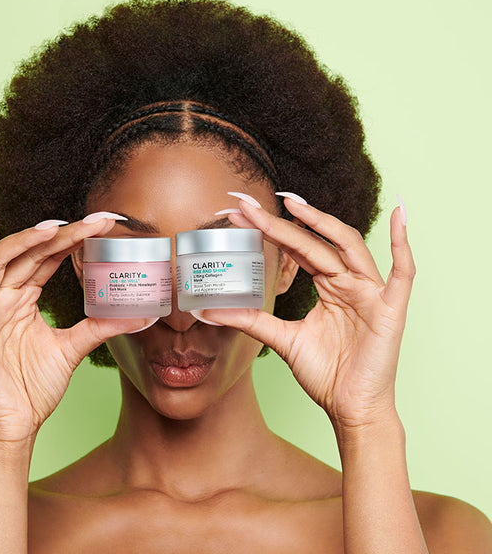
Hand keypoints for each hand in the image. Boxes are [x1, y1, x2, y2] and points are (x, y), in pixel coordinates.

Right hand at [0, 216, 153, 444]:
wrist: (15, 424)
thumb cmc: (35, 386)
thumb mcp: (73, 348)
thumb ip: (101, 327)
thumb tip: (140, 315)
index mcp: (24, 299)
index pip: (47, 259)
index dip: (71, 239)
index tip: (103, 225)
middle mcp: (2, 298)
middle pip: (28, 255)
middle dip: (59, 235)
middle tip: (93, 221)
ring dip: (23, 242)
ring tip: (53, 227)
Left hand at [202, 194, 415, 428]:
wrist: (350, 408)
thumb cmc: (326, 373)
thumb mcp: (283, 339)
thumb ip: (252, 320)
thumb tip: (211, 310)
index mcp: (329, 286)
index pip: (298, 249)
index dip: (271, 231)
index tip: (241, 215)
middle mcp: (349, 282)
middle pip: (315, 243)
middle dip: (283, 223)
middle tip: (250, 205)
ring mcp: (370, 292)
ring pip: (348, 247)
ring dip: (322, 223)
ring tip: (293, 204)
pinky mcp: (390, 309)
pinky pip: (403, 272)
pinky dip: (402, 244)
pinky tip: (401, 213)